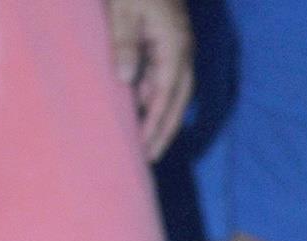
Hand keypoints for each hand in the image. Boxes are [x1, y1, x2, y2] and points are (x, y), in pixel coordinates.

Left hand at [107, 0, 193, 161]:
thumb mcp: (123, 9)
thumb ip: (125, 44)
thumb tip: (128, 82)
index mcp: (175, 47)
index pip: (165, 98)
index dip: (154, 127)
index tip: (142, 151)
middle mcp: (183, 51)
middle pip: (177, 102)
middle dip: (163, 131)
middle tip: (149, 159)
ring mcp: (179, 46)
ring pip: (173, 92)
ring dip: (160, 116)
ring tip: (144, 141)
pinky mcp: (169, 41)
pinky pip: (165, 77)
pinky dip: (155, 96)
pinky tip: (140, 107)